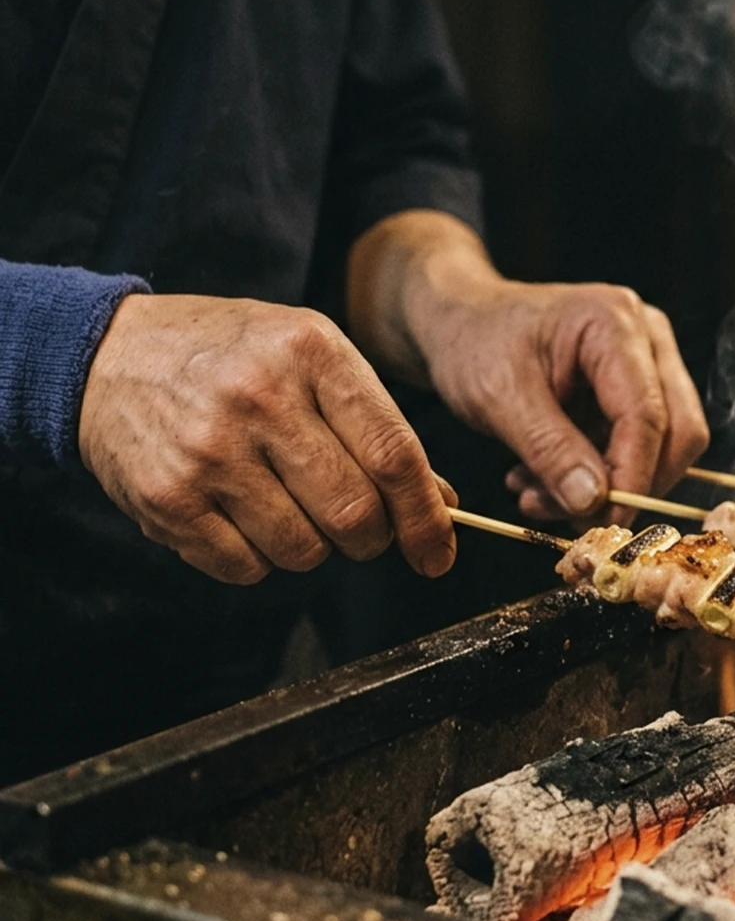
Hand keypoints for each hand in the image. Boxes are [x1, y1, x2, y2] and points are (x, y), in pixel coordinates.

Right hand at [79, 294, 456, 584]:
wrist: (109, 355)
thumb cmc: (233, 356)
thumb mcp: (311, 358)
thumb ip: (377, 425)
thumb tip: (439, 502)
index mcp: (312, 353)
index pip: (393, 454)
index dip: (424, 517)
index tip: (437, 553)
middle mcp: (260, 397)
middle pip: (354, 512)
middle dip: (371, 538)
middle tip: (358, 527)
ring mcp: (209, 450)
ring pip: (303, 549)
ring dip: (313, 548)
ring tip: (288, 506)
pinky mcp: (167, 497)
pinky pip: (245, 568)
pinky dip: (258, 559)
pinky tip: (242, 515)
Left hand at [413, 278, 709, 524]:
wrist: (463, 322)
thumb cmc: (474, 341)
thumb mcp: (498, 397)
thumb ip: (550, 449)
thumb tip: (593, 503)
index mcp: (614, 323)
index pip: (647, 415)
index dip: (631, 478)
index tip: (602, 522)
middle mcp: (647, 336)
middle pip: (678, 431)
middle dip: (629, 485)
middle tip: (570, 518)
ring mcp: (650, 360)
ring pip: (664, 446)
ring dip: (609, 485)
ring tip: (537, 494)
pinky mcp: (638, 388)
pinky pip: (642, 447)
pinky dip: (600, 475)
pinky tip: (546, 479)